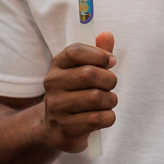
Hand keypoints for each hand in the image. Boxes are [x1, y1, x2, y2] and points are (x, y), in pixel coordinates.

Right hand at [40, 32, 117, 153]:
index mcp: (57, 66)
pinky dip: (109, 117)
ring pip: (97, 98)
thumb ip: (98, 52)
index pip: (75, 51)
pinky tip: (102, 117)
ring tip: (105, 103)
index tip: (111, 61)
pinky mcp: (66, 129)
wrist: (54, 127)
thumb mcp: (85, 70)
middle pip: (90, 74)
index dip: (99, 54)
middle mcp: (52, 85)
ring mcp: (57, 108)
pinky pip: (99, 118)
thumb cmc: (77, 92)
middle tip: (110, 85)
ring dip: (111, 100)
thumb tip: (107, 34)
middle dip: (110, 80)